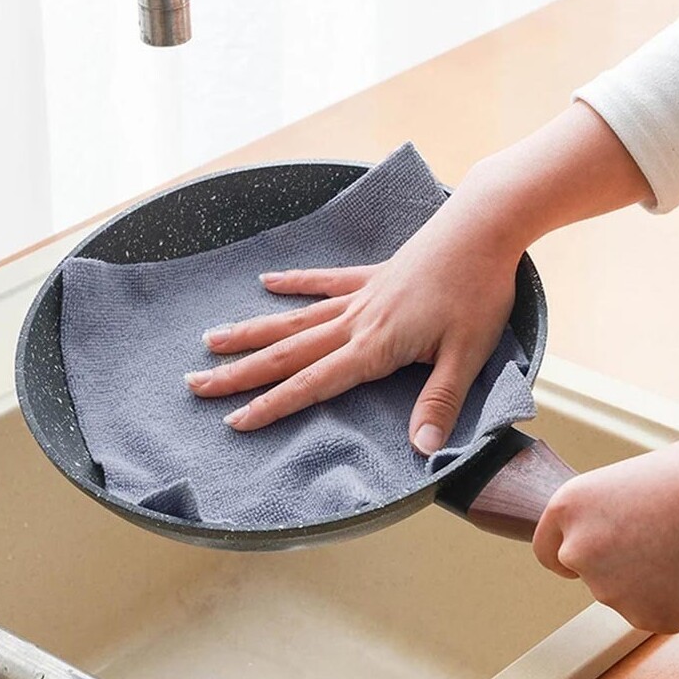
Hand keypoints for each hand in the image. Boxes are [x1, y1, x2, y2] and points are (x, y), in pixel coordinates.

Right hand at [185, 187, 519, 453]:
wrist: (482, 229)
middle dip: (240, 372)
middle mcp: (355, 321)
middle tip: (196, 382)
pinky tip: (267, 282)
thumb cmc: (479, 293)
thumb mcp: (468, 354)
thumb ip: (440, 401)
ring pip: (293, 319)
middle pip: (287, 351)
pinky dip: (293, 283)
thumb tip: (422, 449)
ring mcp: (358, 296)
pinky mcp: (369, 275)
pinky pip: (322, 282)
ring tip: (212, 338)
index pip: (312, 383)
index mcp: (374, 346)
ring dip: (251, 331)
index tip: (234, 419)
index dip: (272, 404)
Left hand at [533, 439, 678, 633]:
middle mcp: (578, 549)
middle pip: (585, 572)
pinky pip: (655, 612)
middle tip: (652, 546)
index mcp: (568, 507)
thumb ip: (608, 504)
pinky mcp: (644, 616)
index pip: (546, 549)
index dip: (566, 554)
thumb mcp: (631, 477)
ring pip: (622, 593)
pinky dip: (673, 601)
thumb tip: (614, 517)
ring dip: (644, 582)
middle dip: (612, 566)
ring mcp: (608, 588)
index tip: (581, 559)